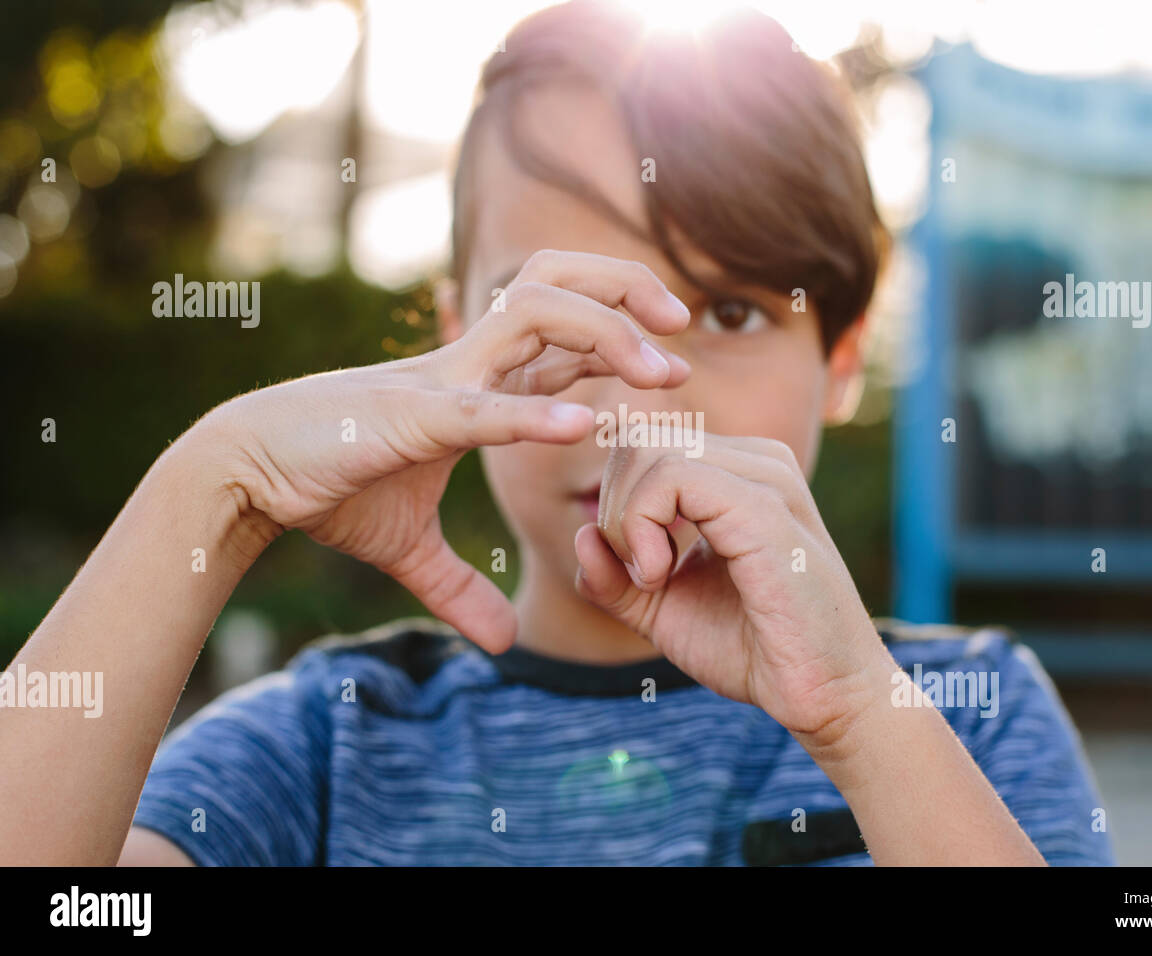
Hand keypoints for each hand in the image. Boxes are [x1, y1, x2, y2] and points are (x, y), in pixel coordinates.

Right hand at [200, 250, 691, 651]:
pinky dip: (531, 414)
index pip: (562, 331)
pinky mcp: (408, 417)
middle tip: (685, 328)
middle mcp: (466, 364)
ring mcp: (440, 382)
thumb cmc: (325, 490)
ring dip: (605, 337)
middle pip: (557, 285)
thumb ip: (461, 587)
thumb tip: (503, 641)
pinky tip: (583, 425)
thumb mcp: (408, 549)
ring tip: (662, 375)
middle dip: (626, 290)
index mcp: (474, 381)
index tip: (674, 366)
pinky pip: (480, 406)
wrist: (245, 475)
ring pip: (534, 316)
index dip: (624, 333)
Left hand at [574, 434, 885, 741]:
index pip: (645, 445)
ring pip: (649, 448)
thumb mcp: (663, 608)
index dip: (617, 503)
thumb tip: (580, 535)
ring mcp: (765, 476)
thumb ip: (614, 575)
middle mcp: (757, 460)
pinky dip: (639, 526)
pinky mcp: (763, 505)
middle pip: (639, 438)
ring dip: (624, 519)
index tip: (634, 566)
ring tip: (650, 576)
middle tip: (636, 572)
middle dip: (613, 506)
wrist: (822, 694)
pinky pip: (669, 475)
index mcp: (740, 473)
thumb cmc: (754, 649)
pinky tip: (657, 574)